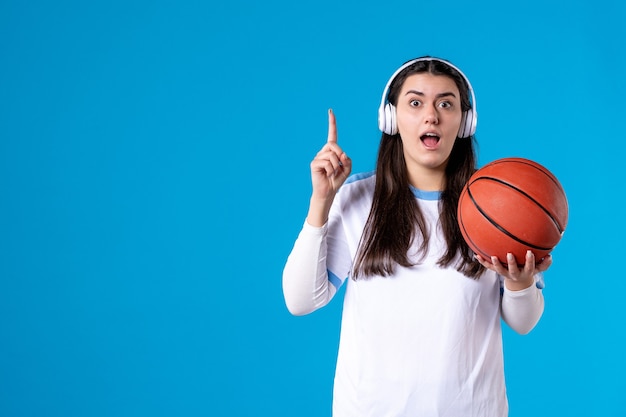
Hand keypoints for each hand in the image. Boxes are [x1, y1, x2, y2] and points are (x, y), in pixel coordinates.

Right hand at [306, 109, 351, 226]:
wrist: (328, 191)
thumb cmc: (336, 180)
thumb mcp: (347, 169)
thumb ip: (347, 160)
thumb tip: (341, 154)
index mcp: (331, 151)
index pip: (332, 135)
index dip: (332, 124)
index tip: (330, 112)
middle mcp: (323, 152)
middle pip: (334, 145)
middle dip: (340, 155)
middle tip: (339, 166)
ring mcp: (318, 157)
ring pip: (332, 155)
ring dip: (336, 166)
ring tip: (332, 173)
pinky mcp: (314, 164)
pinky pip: (327, 163)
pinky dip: (330, 170)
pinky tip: (327, 175)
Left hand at [475, 251, 552, 290]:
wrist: (518, 281)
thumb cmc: (530, 269)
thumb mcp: (539, 268)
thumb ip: (545, 263)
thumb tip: (550, 256)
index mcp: (526, 272)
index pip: (530, 267)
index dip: (530, 261)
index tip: (530, 252)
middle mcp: (514, 274)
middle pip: (513, 270)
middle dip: (512, 263)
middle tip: (510, 254)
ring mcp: (504, 273)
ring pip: (499, 270)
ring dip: (495, 264)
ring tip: (492, 257)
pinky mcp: (496, 271)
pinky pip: (488, 267)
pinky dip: (482, 262)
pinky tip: (476, 255)